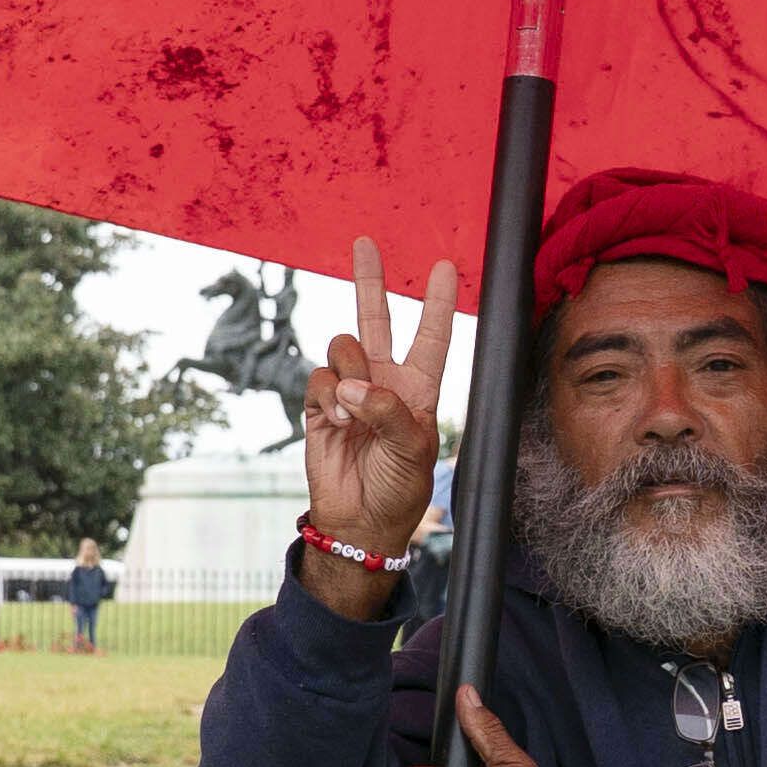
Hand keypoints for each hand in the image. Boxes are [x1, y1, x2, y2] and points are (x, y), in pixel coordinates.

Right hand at [300, 235, 454, 614]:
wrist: (359, 523)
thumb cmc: (399, 489)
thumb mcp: (412, 449)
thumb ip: (388, 410)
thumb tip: (353, 386)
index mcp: (418, 388)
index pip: (431, 337)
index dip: (437, 303)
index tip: (446, 266)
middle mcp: (383, 381)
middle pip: (376, 319)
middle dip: (370, 281)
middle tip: (365, 243)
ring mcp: (349, 391)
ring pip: (343, 348)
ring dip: (351, 372)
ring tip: (356, 411)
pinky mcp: (319, 406)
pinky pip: (320, 377)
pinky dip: (329, 397)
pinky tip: (338, 421)